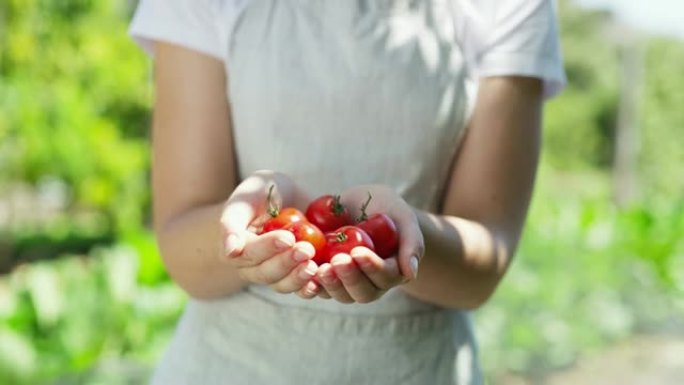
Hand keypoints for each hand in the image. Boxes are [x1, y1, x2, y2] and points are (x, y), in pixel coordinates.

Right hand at [219, 170, 320, 298]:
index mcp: (236, 250)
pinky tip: (321, 280)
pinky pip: (302, 288)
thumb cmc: (260, 192)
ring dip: (298, 278)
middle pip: (267, 274)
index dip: (268, 248)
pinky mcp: (297, 273)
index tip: (288, 238)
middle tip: (306, 249)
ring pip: (284, 285)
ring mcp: (277, 273)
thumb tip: (230, 251)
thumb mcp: (244, 198)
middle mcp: (254, 267)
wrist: (287, 194)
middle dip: (287, 263)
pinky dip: (311, 287)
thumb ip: (232, 223)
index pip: (250, 253)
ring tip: (314, 266)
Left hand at [315, 185, 424, 303]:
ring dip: (330, 285)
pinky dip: (310, 284)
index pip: (385, 276)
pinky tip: (303, 271)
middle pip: (362, 292)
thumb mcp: (402, 216)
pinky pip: (318, 289)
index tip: (358, 252)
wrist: (358, 204)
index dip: (372, 267)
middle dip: (349, 278)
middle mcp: (371, 283)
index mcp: (393, 271)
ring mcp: (347, 283)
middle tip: (337, 261)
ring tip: (320, 268)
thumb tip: (411, 272)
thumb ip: (412, 241)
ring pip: (340, 295)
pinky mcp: (326, 278)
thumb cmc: (386, 208)